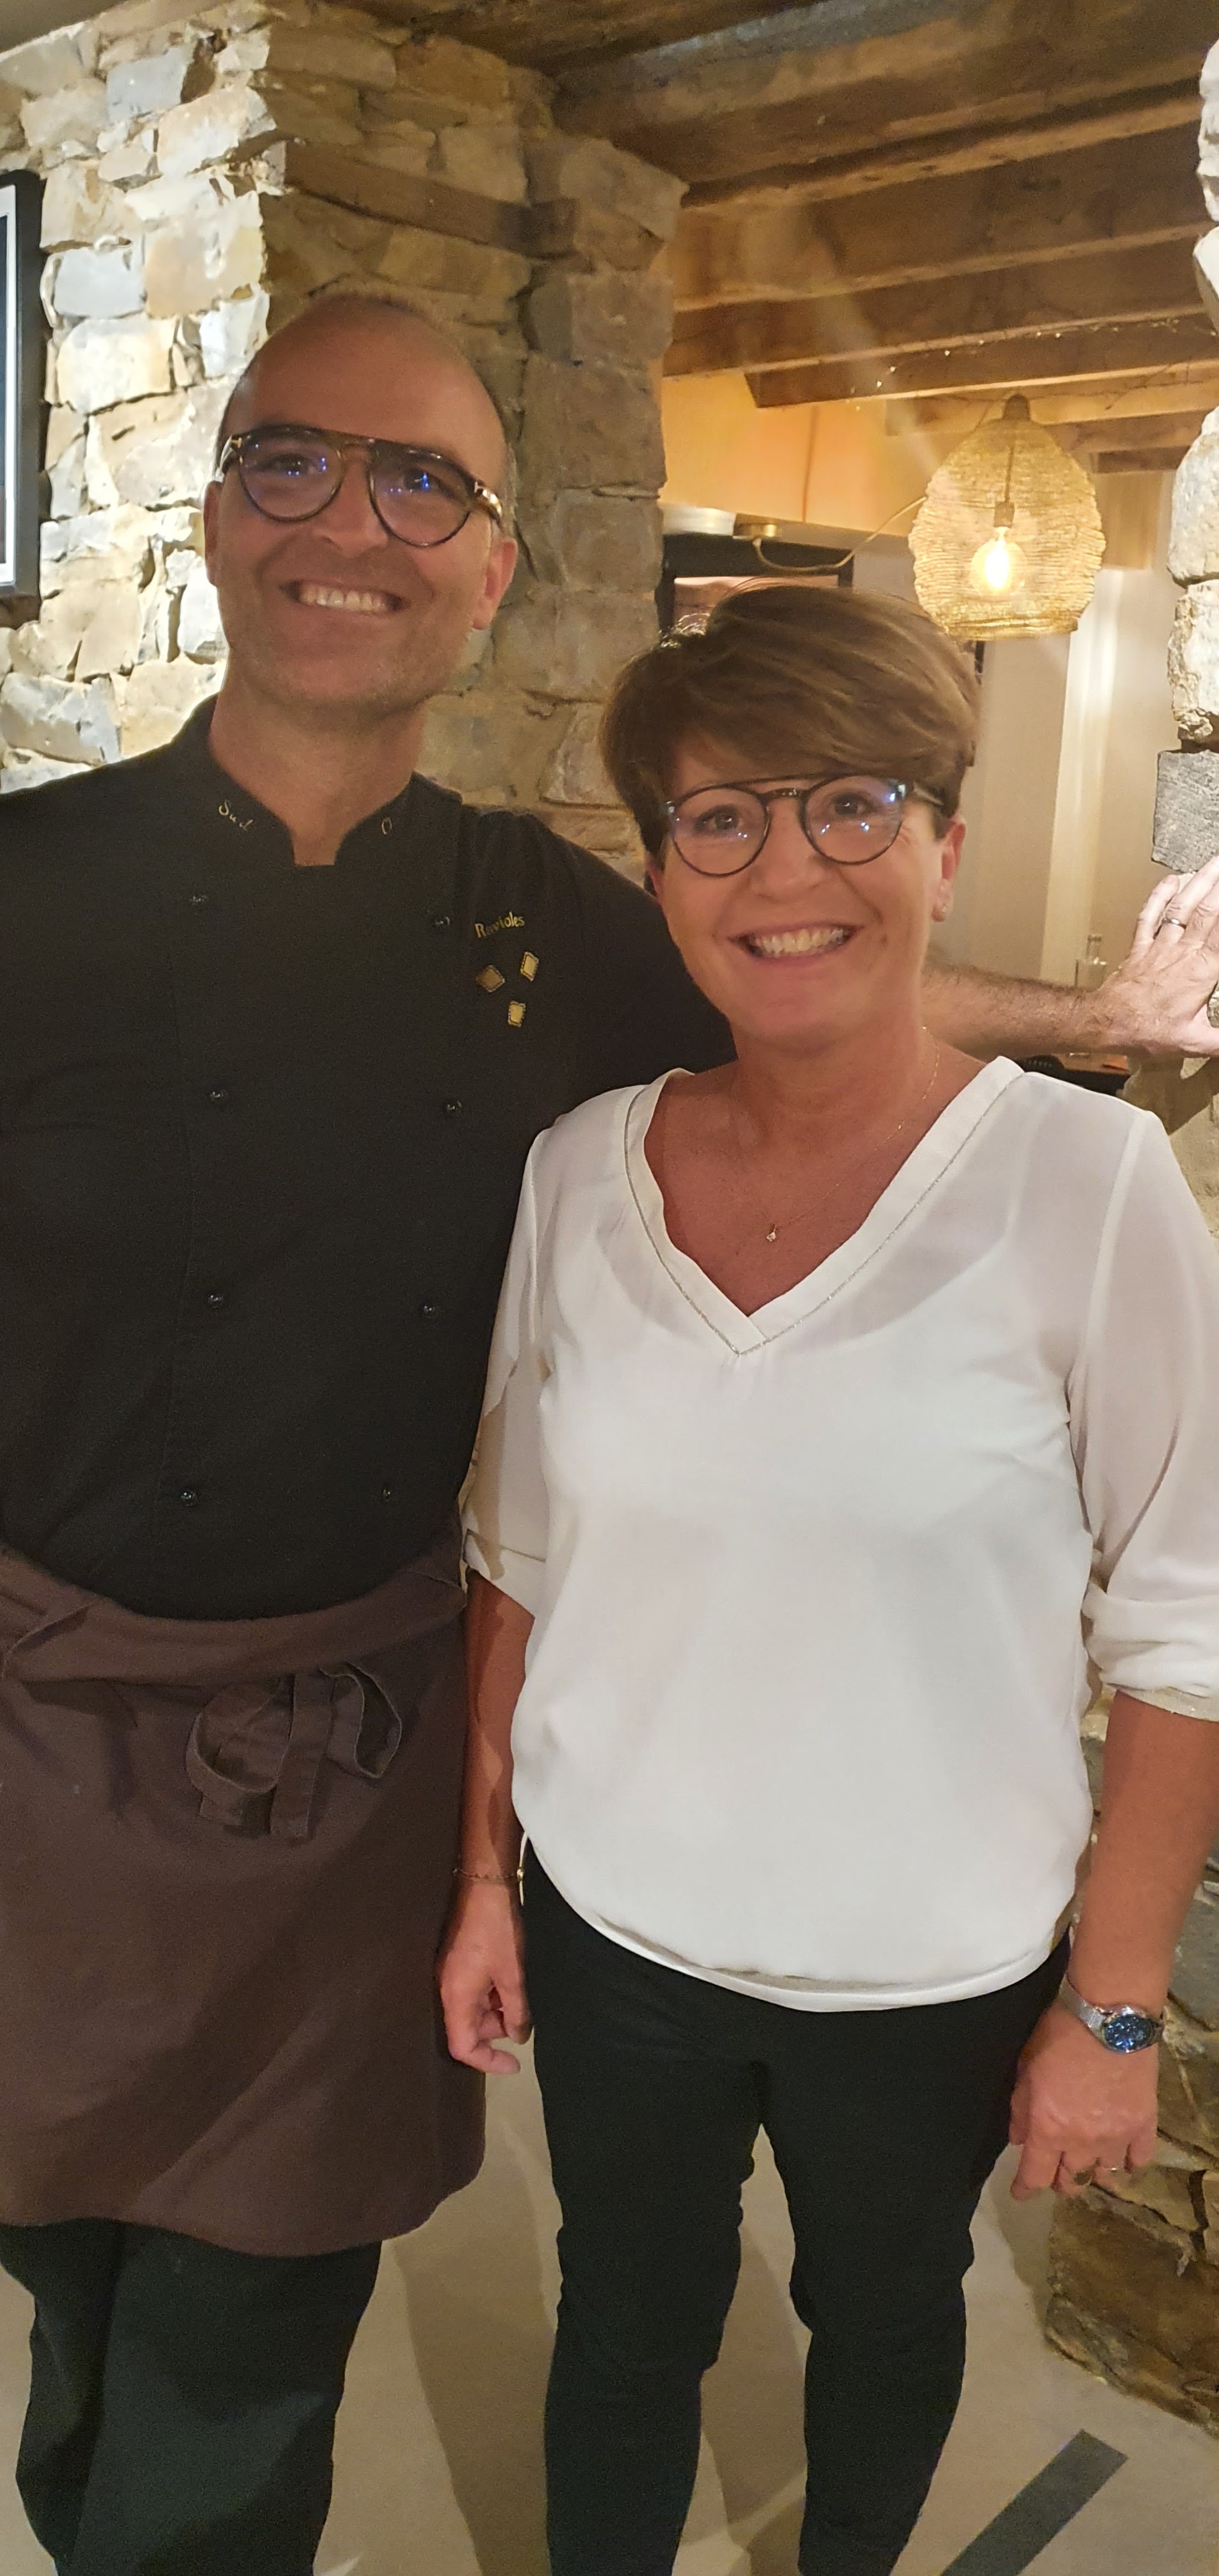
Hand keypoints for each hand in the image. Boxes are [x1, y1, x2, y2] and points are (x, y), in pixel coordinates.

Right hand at [438, 1881, 530, 2074]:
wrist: (484, 1883)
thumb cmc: (497, 1929)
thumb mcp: (512, 1973)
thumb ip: (515, 2010)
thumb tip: (516, 2037)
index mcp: (455, 1996)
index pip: (462, 2046)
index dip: (487, 2062)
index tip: (515, 2065)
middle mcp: (446, 1989)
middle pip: (466, 2028)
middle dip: (494, 2032)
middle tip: (522, 2020)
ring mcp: (449, 1974)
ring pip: (470, 2009)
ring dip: (494, 2011)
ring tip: (519, 1998)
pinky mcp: (456, 1961)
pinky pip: (471, 1992)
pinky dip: (490, 1995)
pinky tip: (509, 1983)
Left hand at [1007, 2002, 1158, 2198]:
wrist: (1109, 2014)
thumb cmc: (1059, 2033)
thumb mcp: (1026, 2067)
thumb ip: (1020, 2108)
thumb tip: (1018, 2138)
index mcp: (1047, 2128)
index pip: (1035, 2176)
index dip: (1025, 2189)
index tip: (1020, 2193)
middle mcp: (1082, 2141)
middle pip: (1071, 2182)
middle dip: (1059, 2182)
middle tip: (1055, 2172)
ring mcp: (1116, 2136)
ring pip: (1104, 2176)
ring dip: (1092, 2172)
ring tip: (1087, 2164)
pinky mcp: (1144, 2125)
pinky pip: (1138, 2160)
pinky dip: (1128, 2163)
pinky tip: (1122, 2157)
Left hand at [1090, 854, 1218, 1056]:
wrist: (1107, 1022)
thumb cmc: (1147, 1031)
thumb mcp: (1195, 1042)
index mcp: (1202, 971)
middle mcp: (1184, 952)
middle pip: (1208, 910)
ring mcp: (1161, 946)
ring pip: (1184, 907)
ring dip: (1200, 881)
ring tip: (1214, 862)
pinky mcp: (1141, 948)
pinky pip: (1151, 916)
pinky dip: (1160, 896)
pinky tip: (1171, 880)